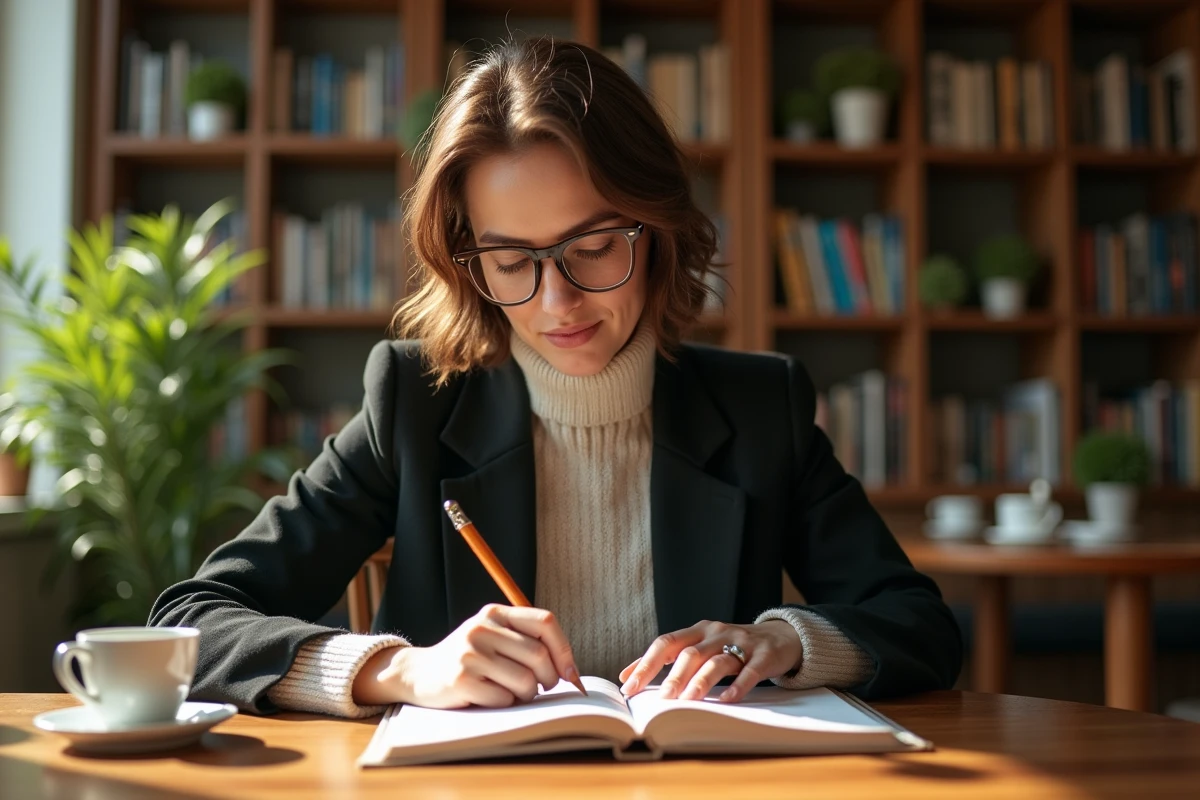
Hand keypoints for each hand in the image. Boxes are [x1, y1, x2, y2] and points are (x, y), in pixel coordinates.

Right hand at [359, 604, 580, 708]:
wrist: (418, 673)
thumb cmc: (469, 660)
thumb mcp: (493, 637)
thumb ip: (526, 642)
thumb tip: (571, 671)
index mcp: (495, 613)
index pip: (545, 622)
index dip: (564, 650)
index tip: (570, 673)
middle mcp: (482, 628)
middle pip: (538, 655)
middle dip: (549, 678)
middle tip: (540, 688)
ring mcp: (470, 653)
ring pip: (525, 680)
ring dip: (528, 695)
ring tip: (514, 693)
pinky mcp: (461, 679)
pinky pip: (504, 698)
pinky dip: (506, 704)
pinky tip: (491, 698)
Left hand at [618, 619, 801, 703]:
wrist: (782, 636)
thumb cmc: (732, 645)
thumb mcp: (700, 646)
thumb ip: (667, 659)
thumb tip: (626, 675)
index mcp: (697, 631)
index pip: (666, 643)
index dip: (645, 664)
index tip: (628, 686)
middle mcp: (716, 633)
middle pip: (690, 652)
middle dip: (673, 676)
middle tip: (661, 699)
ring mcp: (742, 642)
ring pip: (717, 661)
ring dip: (700, 682)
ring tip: (687, 701)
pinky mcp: (765, 655)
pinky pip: (750, 671)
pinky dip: (738, 685)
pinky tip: (727, 700)